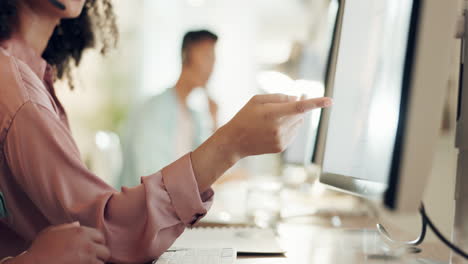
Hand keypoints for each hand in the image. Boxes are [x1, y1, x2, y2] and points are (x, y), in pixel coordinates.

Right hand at [24, 222, 109, 263]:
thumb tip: (77, 225)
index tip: (92, 247)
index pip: (100, 236)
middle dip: (100, 255)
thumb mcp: (52, 232)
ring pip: (101, 263)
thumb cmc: (39, 249)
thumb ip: (67, 227)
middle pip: (105, 251)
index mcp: (81, 232)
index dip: (97, 242)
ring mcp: (87, 259)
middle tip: (92, 258)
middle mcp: (87, 245)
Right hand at [192, 94, 331, 191]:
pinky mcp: (281, 147)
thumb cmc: (245, 116)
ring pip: (298, 124)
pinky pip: (293, 133)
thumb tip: (297, 98)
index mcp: (273, 114)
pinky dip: (289, 127)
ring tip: (276, 116)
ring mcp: (281, 139)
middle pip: (300, 114)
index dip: (316, 103)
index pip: (299, 107)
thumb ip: (278, 97)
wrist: (235, 141)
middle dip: (302, 105)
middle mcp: (279, 128)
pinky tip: (274, 128)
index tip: (330, 101)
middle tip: (301, 95)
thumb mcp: (257, 100)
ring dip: (294, 117)